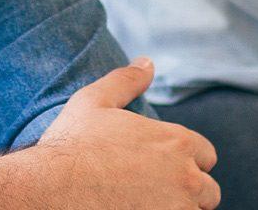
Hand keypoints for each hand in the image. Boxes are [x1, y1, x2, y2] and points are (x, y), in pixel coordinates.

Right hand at [30, 58, 220, 208]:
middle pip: (207, 191)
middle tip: (154, 193)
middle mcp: (186, 177)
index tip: (160, 169)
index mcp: (177, 142)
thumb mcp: (94, 101)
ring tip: (147, 205)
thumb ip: (127, 80)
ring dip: (178, 209)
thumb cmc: (71, 146)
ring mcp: (178, 209)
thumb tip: (146, 62)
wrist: (51, 190)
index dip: (185, 162)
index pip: (205, 156)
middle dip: (187, 192)